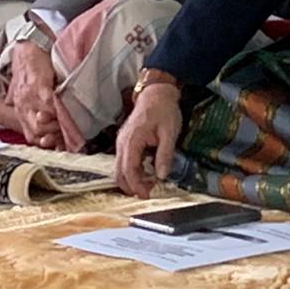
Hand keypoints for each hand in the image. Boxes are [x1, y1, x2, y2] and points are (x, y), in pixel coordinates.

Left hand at [6, 41, 58, 147]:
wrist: (28, 43)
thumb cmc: (27, 63)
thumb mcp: (17, 84)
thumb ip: (15, 95)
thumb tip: (10, 103)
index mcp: (20, 106)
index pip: (30, 132)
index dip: (43, 141)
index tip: (56, 145)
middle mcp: (23, 104)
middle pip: (34, 131)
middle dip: (50, 138)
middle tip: (63, 142)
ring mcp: (30, 96)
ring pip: (40, 122)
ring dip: (54, 128)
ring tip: (67, 131)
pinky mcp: (39, 85)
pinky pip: (48, 104)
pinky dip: (56, 112)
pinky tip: (65, 116)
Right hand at [115, 83, 182, 197]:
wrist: (156, 93)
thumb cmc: (164, 110)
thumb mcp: (170, 132)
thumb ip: (165, 154)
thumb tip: (161, 175)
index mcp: (132, 140)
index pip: (129, 169)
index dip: (136, 185)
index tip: (146, 195)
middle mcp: (122, 143)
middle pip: (119, 173)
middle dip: (131, 186)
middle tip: (147, 194)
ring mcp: (122, 142)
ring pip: (120, 168)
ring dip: (131, 180)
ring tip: (149, 185)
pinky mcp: (125, 142)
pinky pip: (124, 161)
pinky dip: (132, 171)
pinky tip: (146, 173)